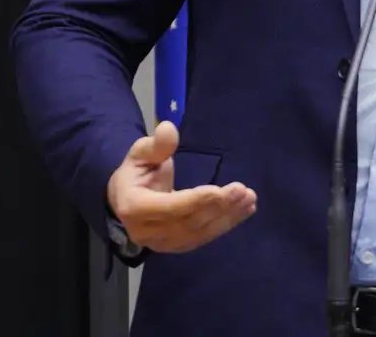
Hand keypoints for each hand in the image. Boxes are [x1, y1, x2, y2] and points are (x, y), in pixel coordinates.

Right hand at [105, 121, 256, 252]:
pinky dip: (226, 224)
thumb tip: (168, 128)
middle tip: (244, 191)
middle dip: (218, 207)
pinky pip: (204, 237)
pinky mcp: (177, 247)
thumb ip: (156, 145)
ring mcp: (162, 244)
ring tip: (249, 199)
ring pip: (200, 233)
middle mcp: (146, 232)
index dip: (194, 201)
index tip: (219, 190)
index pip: (167, 208)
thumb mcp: (141, 153)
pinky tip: (245, 210)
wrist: (125, 201)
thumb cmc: (136, 173)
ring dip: (228, 217)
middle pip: (188, 223)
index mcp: (133, 208)